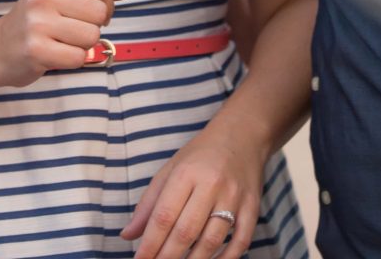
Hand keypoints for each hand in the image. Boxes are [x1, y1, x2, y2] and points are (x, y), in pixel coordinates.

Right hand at [0, 0, 133, 85]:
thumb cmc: (35, 19)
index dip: (105, 4)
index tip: (90, 12)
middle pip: (98, 13)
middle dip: (94, 25)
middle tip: (75, 29)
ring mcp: (38, 24)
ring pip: (91, 36)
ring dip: (84, 45)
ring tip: (64, 41)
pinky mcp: (37, 51)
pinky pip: (78, 57)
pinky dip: (74, 60)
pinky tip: (57, 54)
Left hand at [121, 120, 265, 258]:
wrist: (243, 134)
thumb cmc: (201, 155)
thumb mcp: (171, 169)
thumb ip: (149, 203)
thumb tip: (128, 235)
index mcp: (186, 173)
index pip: (164, 216)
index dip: (150, 244)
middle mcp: (211, 184)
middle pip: (186, 232)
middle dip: (167, 257)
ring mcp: (234, 196)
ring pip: (212, 240)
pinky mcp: (252, 206)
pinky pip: (241, 241)